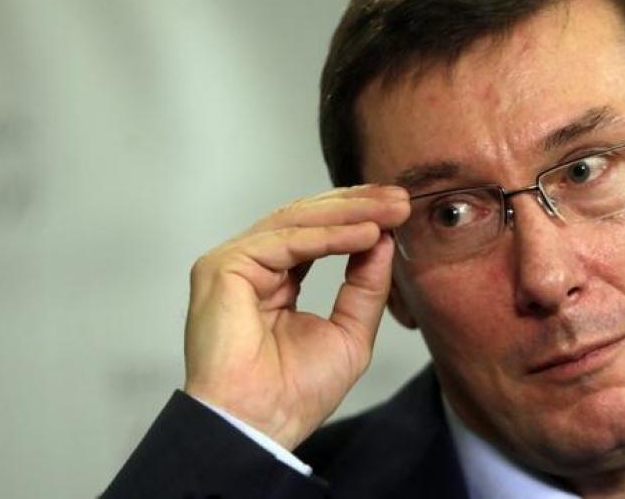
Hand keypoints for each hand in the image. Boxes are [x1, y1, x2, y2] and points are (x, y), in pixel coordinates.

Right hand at [183, 184, 409, 448]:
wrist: (260, 426)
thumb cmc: (293, 394)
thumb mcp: (349, 331)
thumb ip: (365, 286)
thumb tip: (382, 237)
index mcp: (274, 281)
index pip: (317, 234)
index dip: (357, 218)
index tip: (400, 210)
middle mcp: (251, 267)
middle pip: (306, 219)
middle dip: (358, 205)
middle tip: (401, 199)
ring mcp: (233, 264)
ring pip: (296, 221)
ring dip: (349, 212)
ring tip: (392, 209)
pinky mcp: (223, 267)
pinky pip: (284, 241)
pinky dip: (328, 236)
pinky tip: (365, 233)